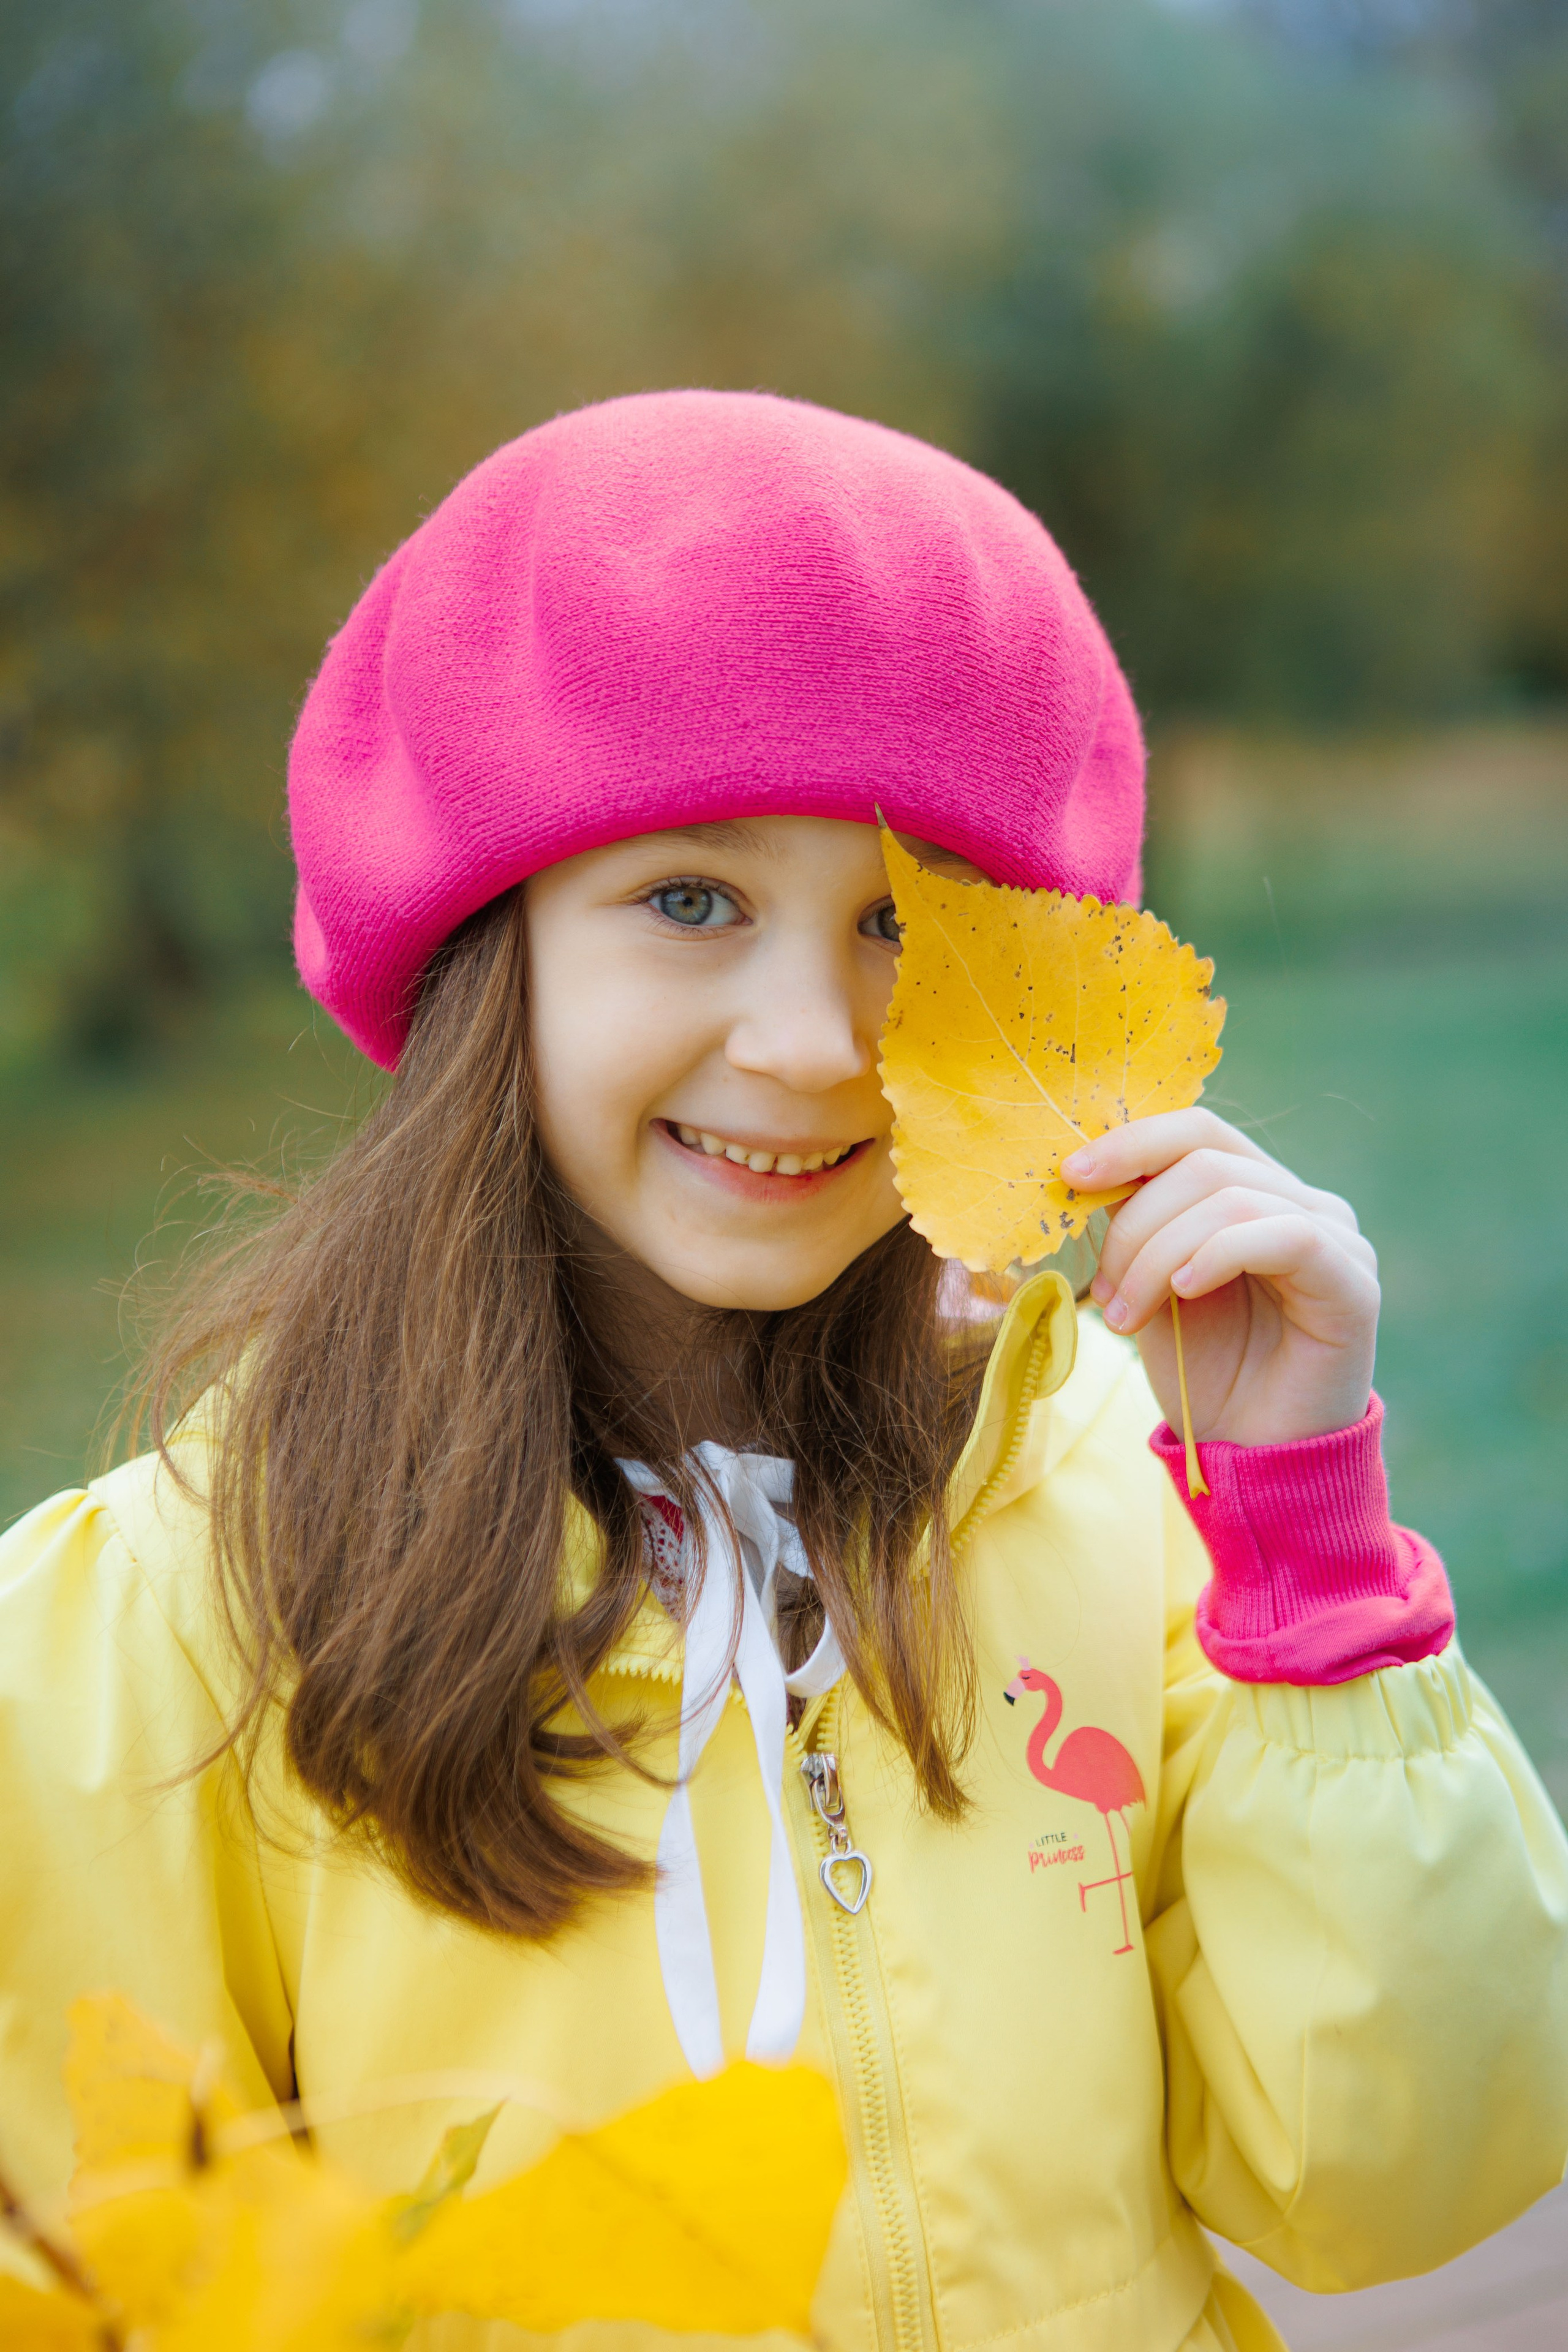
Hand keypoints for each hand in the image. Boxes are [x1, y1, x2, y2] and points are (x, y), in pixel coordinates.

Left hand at [1060, 1111, 1377, 1446]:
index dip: (1130, 1141)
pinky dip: (1218, 1255)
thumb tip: (1086, 1169)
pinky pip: (1285, 1235)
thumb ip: (1136, 1222)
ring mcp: (1336, 1237)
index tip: (1069, 1174)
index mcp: (1257, 1191)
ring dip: (1157, 1254)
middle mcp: (1303, 1202)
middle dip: (1133, 1221)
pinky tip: (1184, 1293)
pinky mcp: (1353, 1282)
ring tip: (1127, 1314)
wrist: (1252, 1455)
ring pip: (1230, 1198)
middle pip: (1203, 1160)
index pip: (1196, 1130)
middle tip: (1102, 1289)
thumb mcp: (1152, 1282)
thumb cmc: (1203, 1371)